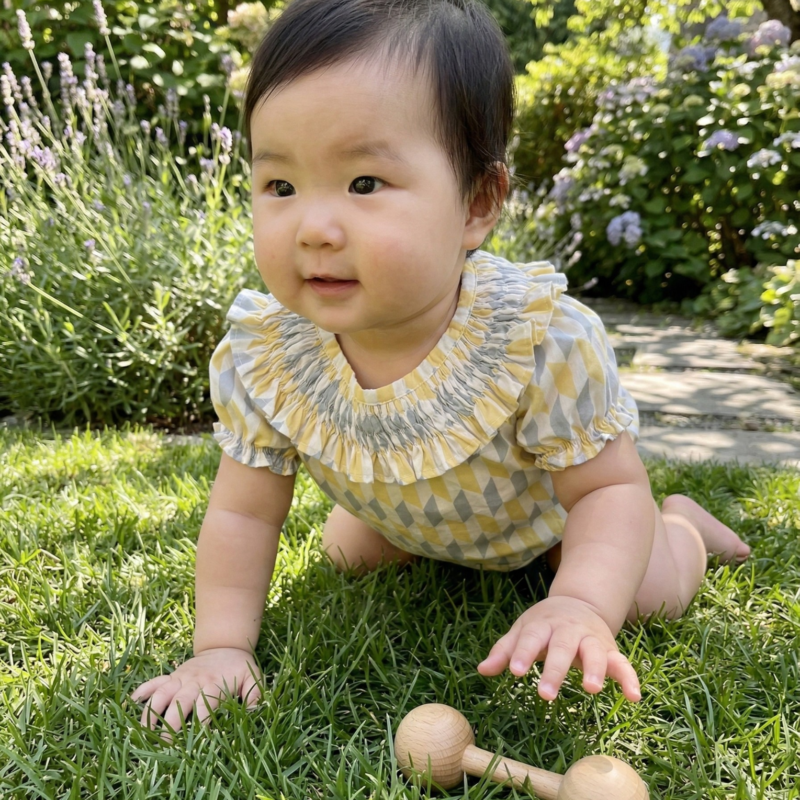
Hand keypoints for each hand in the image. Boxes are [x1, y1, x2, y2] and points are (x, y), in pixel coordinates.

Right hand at [130, 647, 262, 739]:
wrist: (225, 645)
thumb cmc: (240, 667)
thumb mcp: (253, 678)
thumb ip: (255, 694)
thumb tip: (255, 712)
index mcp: (214, 684)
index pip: (205, 704)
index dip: (200, 722)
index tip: (196, 740)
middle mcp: (194, 681)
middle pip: (179, 702)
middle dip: (171, 723)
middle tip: (165, 744)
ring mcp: (180, 678)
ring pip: (162, 693)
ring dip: (151, 710)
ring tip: (144, 730)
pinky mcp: (172, 675)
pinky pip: (155, 681)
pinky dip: (143, 690)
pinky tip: (133, 701)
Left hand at [477, 596, 640, 701]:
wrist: (579, 603)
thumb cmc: (543, 624)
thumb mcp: (522, 631)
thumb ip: (505, 650)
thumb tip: (482, 670)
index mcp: (543, 624)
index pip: (531, 637)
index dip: (523, 653)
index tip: (516, 672)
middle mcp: (568, 630)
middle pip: (561, 647)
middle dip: (554, 669)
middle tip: (545, 694)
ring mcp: (590, 639)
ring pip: (593, 652)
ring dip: (594, 669)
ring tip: (590, 689)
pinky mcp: (610, 650)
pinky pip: (622, 663)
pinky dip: (629, 678)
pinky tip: (633, 697)